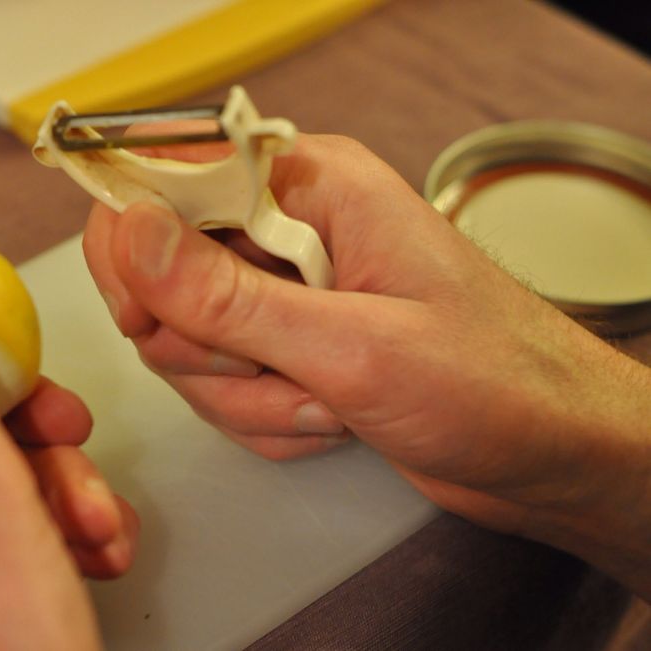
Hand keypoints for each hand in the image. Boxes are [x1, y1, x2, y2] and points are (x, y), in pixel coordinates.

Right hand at [82, 132, 650, 598]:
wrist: (548, 450)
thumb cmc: (492, 381)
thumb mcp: (353, 344)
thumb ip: (229, 296)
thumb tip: (133, 234)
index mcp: (310, 186)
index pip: (168, 179)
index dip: (136, 247)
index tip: (147, 313)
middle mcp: (288, 230)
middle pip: (163, 277)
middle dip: (210, 349)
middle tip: (280, 368)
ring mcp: (283, 292)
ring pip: (187, 344)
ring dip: (248, 396)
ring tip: (327, 402)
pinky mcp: (285, 345)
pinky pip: (221, 386)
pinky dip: (265, 419)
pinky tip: (330, 419)